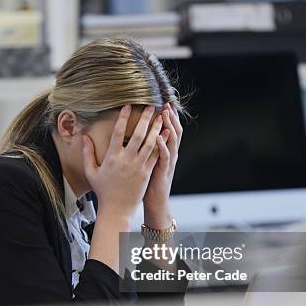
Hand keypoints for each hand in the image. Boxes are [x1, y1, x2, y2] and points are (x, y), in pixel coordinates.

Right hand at [82, 104, 162, 225]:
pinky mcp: (146, 173)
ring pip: (150, 143)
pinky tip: (166, 133)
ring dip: (156, 128)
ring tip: (161, 116)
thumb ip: (87, 153)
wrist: (116, 209)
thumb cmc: (103, 190)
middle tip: (150, 106)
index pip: (118, 133)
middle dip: (145, 118)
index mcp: (111, 158)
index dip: (123, 118)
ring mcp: (138, 167)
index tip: (127, 106)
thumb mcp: (91, 172)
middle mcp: (126, 160)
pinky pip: (156, 155)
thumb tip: (85, 137)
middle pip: (138, 135)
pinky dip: (161, 143)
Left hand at [143, 102, 182, 228]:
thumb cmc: (148, 182)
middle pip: (173, 131)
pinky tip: (158, 137)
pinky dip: (162, 146)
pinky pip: (164, 157)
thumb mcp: (148, 162)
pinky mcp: (162, 171)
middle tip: (166, 103)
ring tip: (164, 114)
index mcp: (163, 151)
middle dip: (170, 117)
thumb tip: (132, 135)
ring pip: (171, 141)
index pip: (167, 129)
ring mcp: (167, 162)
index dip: (166, 117)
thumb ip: (145, 148)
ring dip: (168, 126)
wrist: (155, 202)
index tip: (161, 103)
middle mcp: (168, 154)